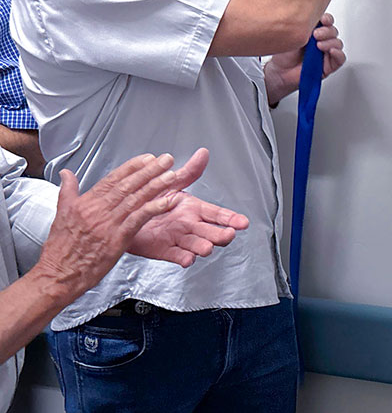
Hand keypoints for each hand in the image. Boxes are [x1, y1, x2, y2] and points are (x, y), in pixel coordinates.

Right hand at [35, 149, 211, 297]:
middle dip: (149, 171)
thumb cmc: (61, 249)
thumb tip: (66, 174)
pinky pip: (138, 220)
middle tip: (166, 160)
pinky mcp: (117, 240)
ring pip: (135, 199)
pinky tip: (166, 202)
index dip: (132, 167)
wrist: (58, 275)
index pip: (113, 179)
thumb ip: (67, 191)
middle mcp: (97, 211)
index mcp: (86, 203)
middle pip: (128, 186)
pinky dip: (153, 209)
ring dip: (156, 186)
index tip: (147, 158)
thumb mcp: (61, 214)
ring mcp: (108, 224)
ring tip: (171, 175)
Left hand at [128, 161, 248, 266]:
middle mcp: (190, 225)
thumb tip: (202, 154)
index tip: (243, 222)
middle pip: (211, 231)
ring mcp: (179, 238)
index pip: (217, 213)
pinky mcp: (165, 250)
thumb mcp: (170, 182)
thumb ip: (189, 171)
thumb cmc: (150, 199)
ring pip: (196, 244)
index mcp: (194, 209)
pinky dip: (183, 258)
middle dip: (222, 234)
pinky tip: (188, 258)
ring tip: (207, 248)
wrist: (127, 213)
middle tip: (229, 234)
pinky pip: (176, 255)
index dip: (231, 218)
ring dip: (203, 247)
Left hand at [263, 12, 346, 104]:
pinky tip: (331, 51)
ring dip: (330, 42)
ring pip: (337, 44)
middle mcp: (321, 41)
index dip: (327, 19)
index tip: (322, 19)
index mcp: (314, 31)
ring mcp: (325, 53)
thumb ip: (302, 27)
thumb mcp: (291, 35)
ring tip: (319, 46)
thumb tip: (309, 17)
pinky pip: (340, 59)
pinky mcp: (328, 66)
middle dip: (326, 31)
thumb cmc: (284, 55)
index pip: (327, 21)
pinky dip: (338, 54)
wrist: (279, 73)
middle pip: (333, 31)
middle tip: (316, 34)